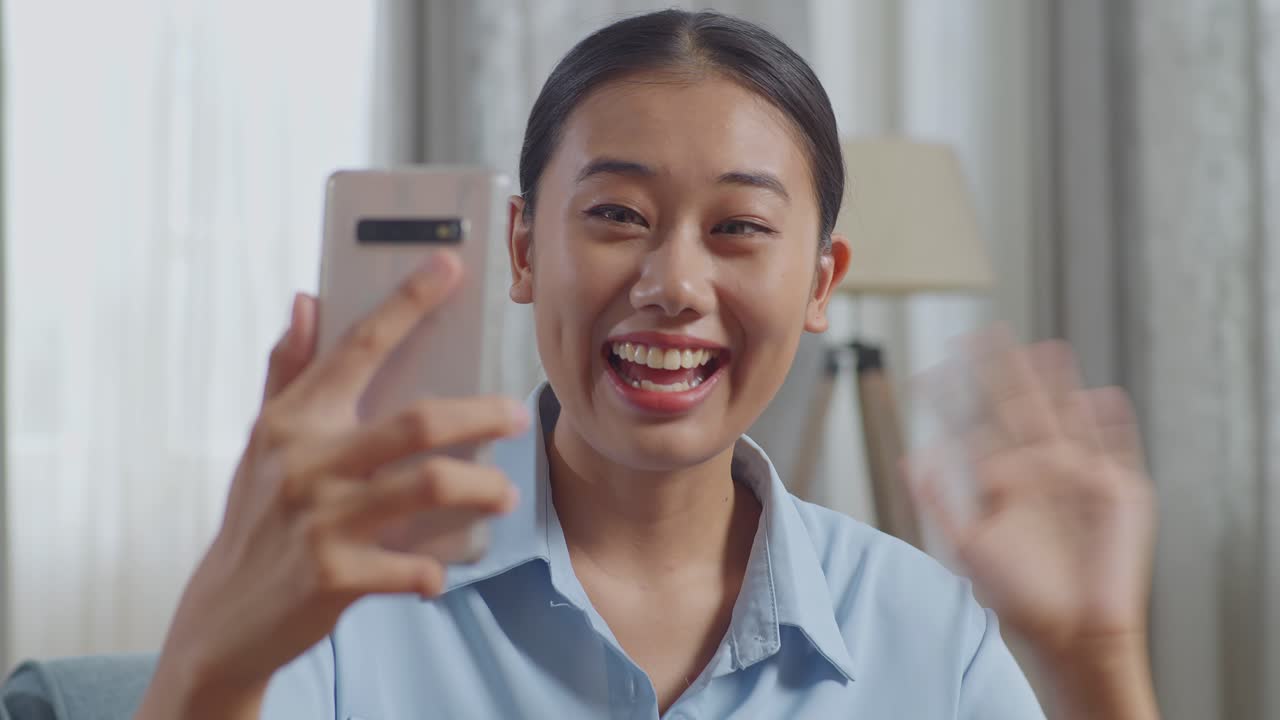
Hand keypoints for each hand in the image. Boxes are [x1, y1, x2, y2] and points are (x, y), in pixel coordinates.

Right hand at [138, 252, 528, 717]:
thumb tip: (305, 300)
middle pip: (418, 421)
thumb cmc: (254, 518)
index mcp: (293, 421)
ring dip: (482, 489)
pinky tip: (440, 570)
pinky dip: (437, 568)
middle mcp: (307, 462)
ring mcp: (322, 520)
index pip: (356, 347)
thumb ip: (287, 371)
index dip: (405, 303)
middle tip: (518, 415)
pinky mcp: (335, 577)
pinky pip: (414, 565)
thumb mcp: (262, 443)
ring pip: (430, 486)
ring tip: (504, 494)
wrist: (223, 617)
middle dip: (482, 414)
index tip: (448, 265)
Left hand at [907, 331, 1155, 659]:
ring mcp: (1080, 476)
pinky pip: (1116, 451)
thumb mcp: (968, 544)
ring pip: (1065, 418)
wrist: (1068, 632)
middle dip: (1002, 373)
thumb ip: (940, 500)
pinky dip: (1110, 426)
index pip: (976, 426)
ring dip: (1057, 385)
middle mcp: (1039, 470)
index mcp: (1003, 479)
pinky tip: (1102, 396)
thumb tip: (911, 456)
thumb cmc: (1018, 596)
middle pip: (1019, 408)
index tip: (931, 368)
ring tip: (1043, 349)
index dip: (957, 398)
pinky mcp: (1117, 492)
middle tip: (983, 332)